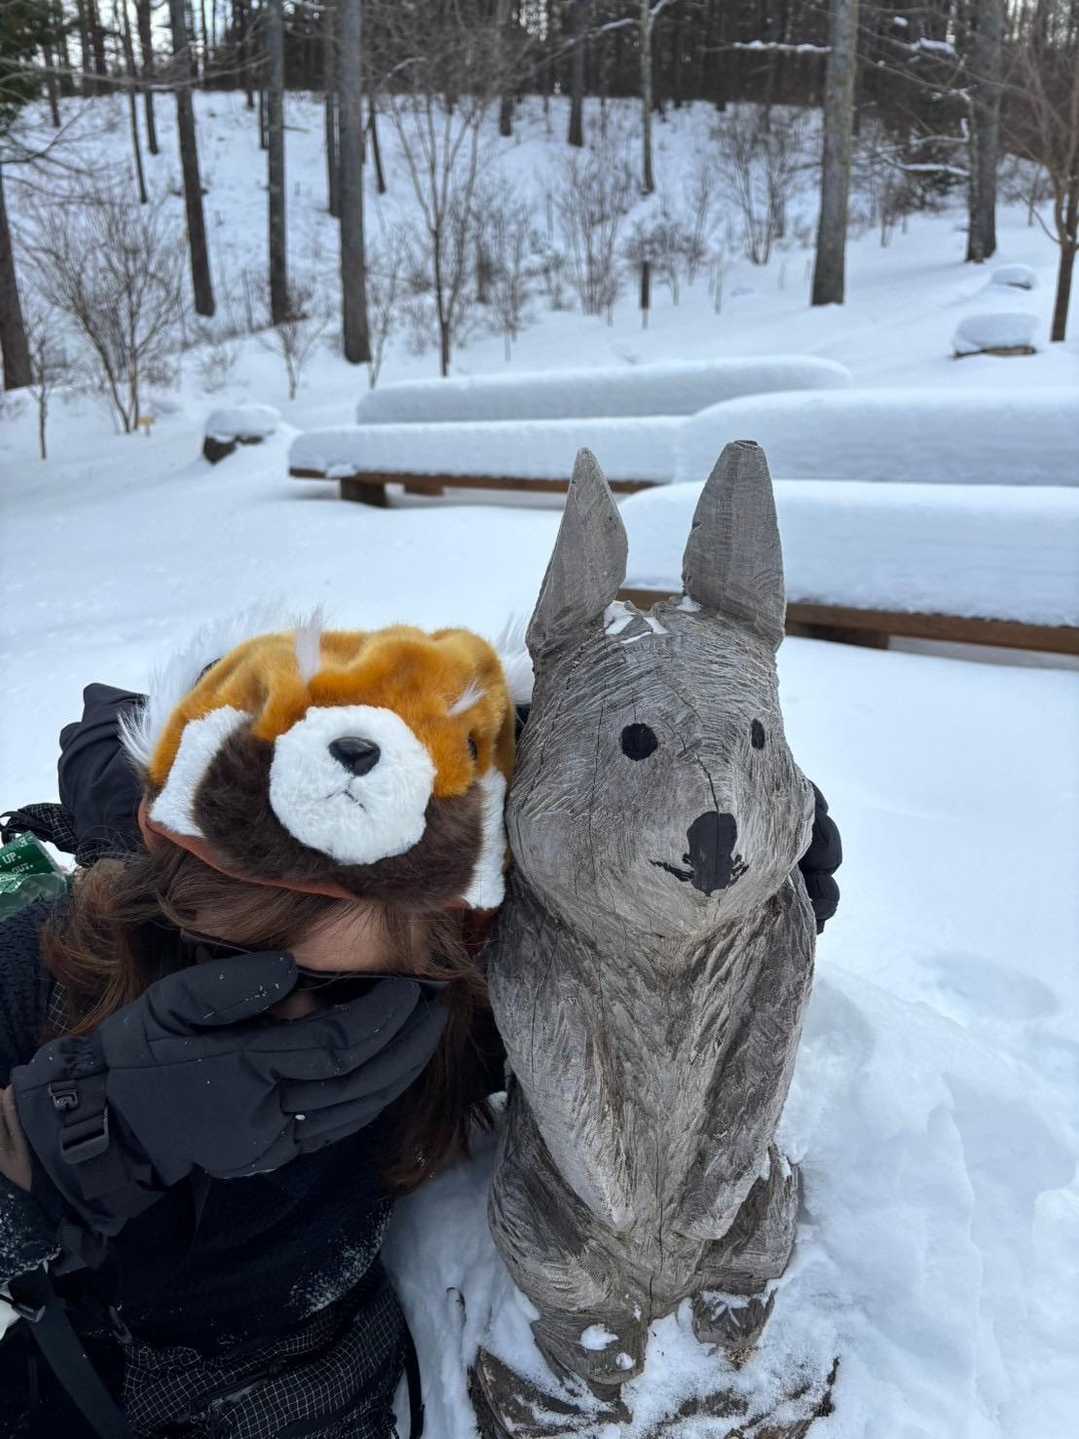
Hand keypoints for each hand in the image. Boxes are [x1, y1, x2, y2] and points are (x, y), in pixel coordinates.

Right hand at [12, 952, 445, 1232]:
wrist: (112, 1126)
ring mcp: (274, 1142)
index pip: (337, 1046)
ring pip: (358, 1110)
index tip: (414, 985)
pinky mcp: (276, 1156)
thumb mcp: (174, 1004)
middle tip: (440, 1006)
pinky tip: (393, 1067)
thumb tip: (295, 971)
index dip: (384, 1017)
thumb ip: (233, 987)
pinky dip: (374, 1096)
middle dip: (407, 1045)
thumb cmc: (142, 1052)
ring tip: (429, 1032)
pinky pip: (340, 1126)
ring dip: (400, 1072)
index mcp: (244, 1071)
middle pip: (359, 1082)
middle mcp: (267, 1115)